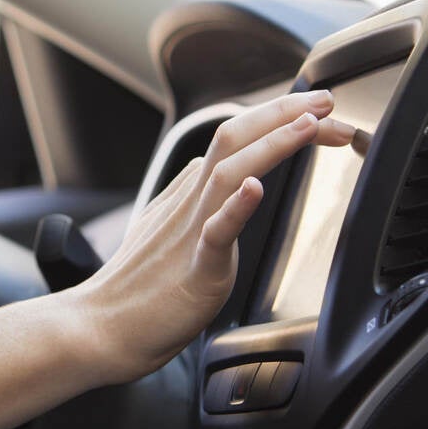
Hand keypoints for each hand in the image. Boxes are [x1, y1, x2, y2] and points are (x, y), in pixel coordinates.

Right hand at [70, 91, 355, 383]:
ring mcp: (190, 231)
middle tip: (325, 100)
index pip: (234, 141)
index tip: (315, 116)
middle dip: (283, 113)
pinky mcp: (196, 267)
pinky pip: (217, 230)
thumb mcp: (163, 230)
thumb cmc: (136, 292)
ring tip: (309, 124)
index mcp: (187, 195)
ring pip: (229, 171)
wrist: (102, 329)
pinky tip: (255, 188)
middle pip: (233, 138)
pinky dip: (237, 206)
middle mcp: (189, 203)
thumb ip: (188, 198)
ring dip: (272, 143)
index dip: (276, 121)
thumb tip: (211, 170)